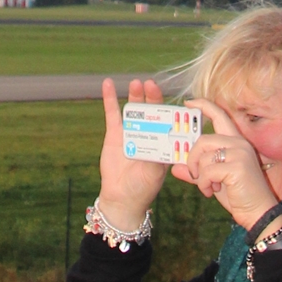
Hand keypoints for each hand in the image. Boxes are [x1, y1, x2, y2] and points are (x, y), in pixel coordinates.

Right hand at [96, 78, 168, 230]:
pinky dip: (110, 98)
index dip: (172, 110)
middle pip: (152, 111)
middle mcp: (150, 134)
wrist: (121, 198)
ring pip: (134, 109)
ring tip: (136, 83)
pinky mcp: (114, 134)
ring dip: (135, 94)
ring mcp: (132, 132)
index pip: (171, 122)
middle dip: (153, 97)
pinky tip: (107, 84)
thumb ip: (155, 159)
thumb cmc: (143, 188)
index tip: (173, 100)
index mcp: (164, 142)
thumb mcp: (154, 174)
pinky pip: (112, 113)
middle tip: (152, 84)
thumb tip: (159, 147)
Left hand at [173, 97, 280, 230]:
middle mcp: (239, 143)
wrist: (258, 213)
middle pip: (203, 140)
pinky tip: (211, 191)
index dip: (203, 106)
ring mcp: (239, 154)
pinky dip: (204, 184)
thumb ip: (197, 172)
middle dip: (192, 158)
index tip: (188, 103)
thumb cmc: (239, 195)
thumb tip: (174, 168)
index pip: (220, 115)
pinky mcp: (237, 166)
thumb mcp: (214, 181)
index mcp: (236, 142)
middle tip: (194, 173)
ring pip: (204, 157)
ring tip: (208, 187)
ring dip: (200, 176)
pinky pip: (207, 171)